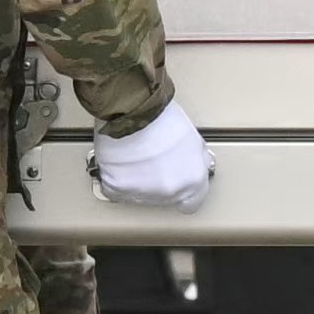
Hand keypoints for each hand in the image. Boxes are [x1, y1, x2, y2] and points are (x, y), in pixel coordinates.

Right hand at [87, 95, 215, 211]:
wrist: (134, 109)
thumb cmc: (162, 117)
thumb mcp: (192, 139)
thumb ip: (196, 160)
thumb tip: (194, 167)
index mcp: (192, 180)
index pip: (192, 203)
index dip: (185, 192)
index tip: (178, 183)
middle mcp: (169, 191)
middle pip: (166, 198)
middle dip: (162, 183)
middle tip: (156, 162)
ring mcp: (142, 193)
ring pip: (141, 195)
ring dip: (140, 182)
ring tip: (138, 157)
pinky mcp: (117, 188)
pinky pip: (117, 190)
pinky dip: (118, 180)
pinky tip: (122, 163)